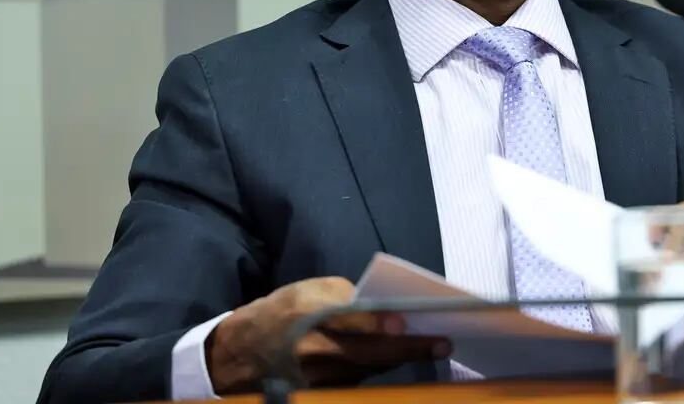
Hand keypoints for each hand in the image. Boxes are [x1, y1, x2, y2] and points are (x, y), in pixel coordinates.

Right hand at [206, 277, 450, 393]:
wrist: (240, 356)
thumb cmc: (280, 313)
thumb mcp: (305, 291)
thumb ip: (342, 297)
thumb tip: (381, 307)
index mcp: (308, 316)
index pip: (350, 322)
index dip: (378, 324)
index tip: (406, 322)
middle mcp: (314, 351)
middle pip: (370, 353)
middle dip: (409, 348)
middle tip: (443, 342)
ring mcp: (318, 379)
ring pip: (370, 368)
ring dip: (400, 358)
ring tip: (433, 346)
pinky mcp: (321, 395)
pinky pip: (359, 380)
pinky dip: (380, 368)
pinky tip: (400, 357)